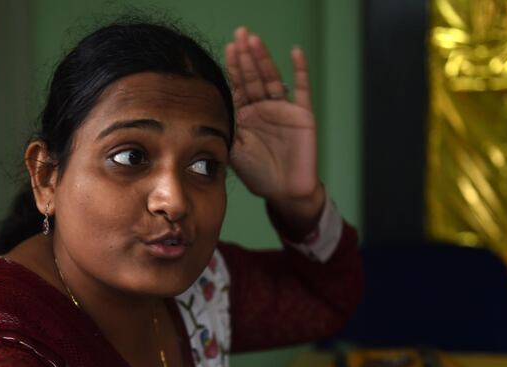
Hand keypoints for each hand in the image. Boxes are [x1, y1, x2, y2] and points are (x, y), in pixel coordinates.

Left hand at [224, 28, 320, 208]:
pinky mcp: (302, 114)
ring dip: (264, 59)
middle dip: (246, 56)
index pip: (238, 86)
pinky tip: (295, 52)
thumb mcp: (234, 151)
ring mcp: (283, 109)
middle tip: (240, 34)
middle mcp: (263, 108)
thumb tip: (203, 114)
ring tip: (255, 40)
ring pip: (273, 78)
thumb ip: (224, 130)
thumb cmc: (258, 174)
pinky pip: (302, 88)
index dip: (233, 67)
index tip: (226, 48)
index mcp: (245, 116)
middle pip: (253, 77)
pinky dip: (300, 70)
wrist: (285, 191)